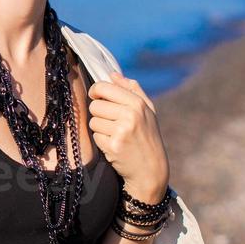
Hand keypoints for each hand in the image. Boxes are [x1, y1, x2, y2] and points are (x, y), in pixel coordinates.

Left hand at [88, 72, 169, 203]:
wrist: (151, 169)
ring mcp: (121, 131)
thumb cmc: (147, 137)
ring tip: (115, 135)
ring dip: (100, 128)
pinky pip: (95, 136)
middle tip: (111, 123)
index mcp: (137, 103)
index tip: (96, 97)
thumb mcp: (147, 111)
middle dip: (99, 114)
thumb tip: (112, 74)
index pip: (103, 87)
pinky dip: (101, 141)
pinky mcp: (113, 146)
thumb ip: (132, 90)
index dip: (95, 91)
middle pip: (95, 105)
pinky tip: (114, 145)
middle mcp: (130, 115)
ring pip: (93, 121)